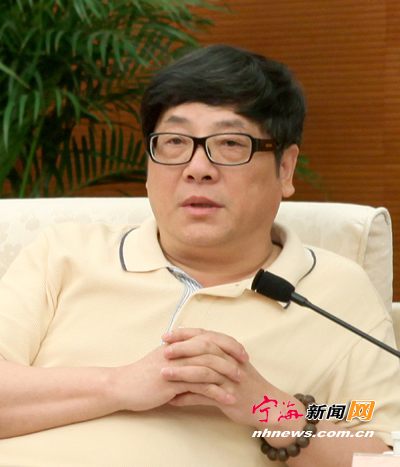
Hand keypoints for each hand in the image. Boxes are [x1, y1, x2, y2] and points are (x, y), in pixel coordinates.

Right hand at [111, 331, 248, 412]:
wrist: (123, 386)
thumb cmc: (144, 374)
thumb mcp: (164, 359)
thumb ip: (181, 354)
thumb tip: (198, 354)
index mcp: (179, 343)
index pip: (208, 336)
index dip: (226, 342)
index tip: (240, 350)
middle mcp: (179, 350)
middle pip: (211, 347)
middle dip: (231, 354)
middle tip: (245, 362)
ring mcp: (176, 365)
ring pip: (208, 365)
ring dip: (227, 373)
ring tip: (240, 381)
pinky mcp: (173, 382)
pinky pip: (199, 386)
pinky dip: (216, 391)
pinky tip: (226, 398)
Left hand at [161, 328, 303, 428]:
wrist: (266, 404)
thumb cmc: (244, 382)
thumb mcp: (230, 362)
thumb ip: (213, 353)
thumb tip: (186, 347)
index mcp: (229, 350)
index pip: (205, 335)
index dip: (185, 334)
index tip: (166, 335)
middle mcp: (230, 361)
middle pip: (204, 349)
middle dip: (181, 349)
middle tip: (163, 351)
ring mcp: (230, 379)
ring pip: (203, 372)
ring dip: (182, 373)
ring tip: (163, 374)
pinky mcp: (229, 397)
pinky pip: (205, 397)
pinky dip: (188, 398)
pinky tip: (173, 401)